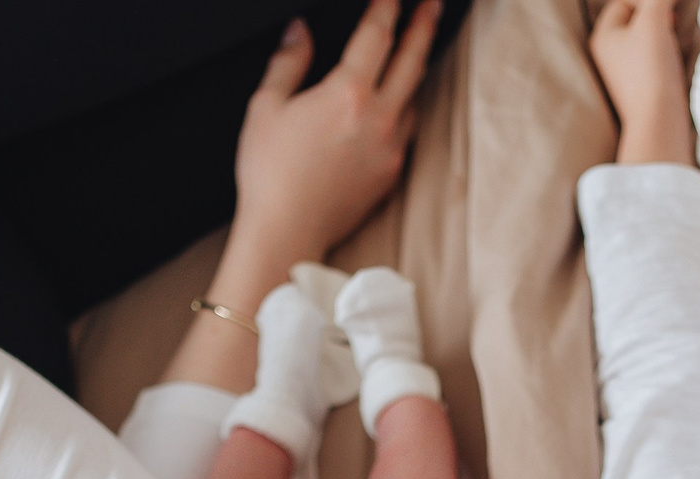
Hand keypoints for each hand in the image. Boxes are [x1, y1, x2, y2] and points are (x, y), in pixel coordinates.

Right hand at [233, 0, 444, 266]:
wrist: (287, 234)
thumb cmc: (270, 175)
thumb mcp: (266, 107)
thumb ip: (287, 62)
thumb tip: (300, 31)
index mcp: (347, 95)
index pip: (377, 35)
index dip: (387, 7)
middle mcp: (379, 119)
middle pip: (413, 60)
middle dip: (425, 25)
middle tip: (434, 4)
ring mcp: (391, 149)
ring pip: (413, 97)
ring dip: (416, 69)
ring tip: (415, 49)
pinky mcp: (392, 174)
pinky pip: (406, 130)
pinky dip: (404, 109)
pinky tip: (397, 102)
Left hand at [589, 0, 696, 164]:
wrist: (659, 122)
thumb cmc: (651, 71)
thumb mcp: (653, 21)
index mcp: (602, 36)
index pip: (624, 1)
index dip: (648, 1)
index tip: (666, 14)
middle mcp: (607, 54)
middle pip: (634, 19)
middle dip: (655, 17)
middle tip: (669, 26)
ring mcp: (624, 72)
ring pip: (645, 38)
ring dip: (662, 35)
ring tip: (670, 45)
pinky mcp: (640, 86)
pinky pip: (652, 58)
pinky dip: (664, 54)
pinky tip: (672, 63)